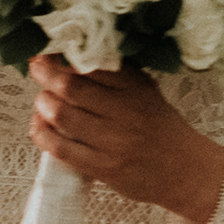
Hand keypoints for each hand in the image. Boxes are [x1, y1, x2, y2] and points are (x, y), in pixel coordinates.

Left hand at [28, 55, 223, 223]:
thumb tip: (72, 60)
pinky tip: (39, 126)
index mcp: (137, 88)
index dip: (63, 56)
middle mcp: (126, 112)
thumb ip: (117, 77)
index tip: (50, 51)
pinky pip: (61, 148)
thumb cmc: (163, 131)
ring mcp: (114, 142)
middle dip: (46, 75)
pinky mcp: (103, 168)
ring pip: (62, 116)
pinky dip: (42, 134)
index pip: (92, 64)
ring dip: (43, 104)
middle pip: (71, 87)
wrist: (186, 172)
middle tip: (37, 69)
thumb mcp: (147, 94)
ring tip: (42, 101)